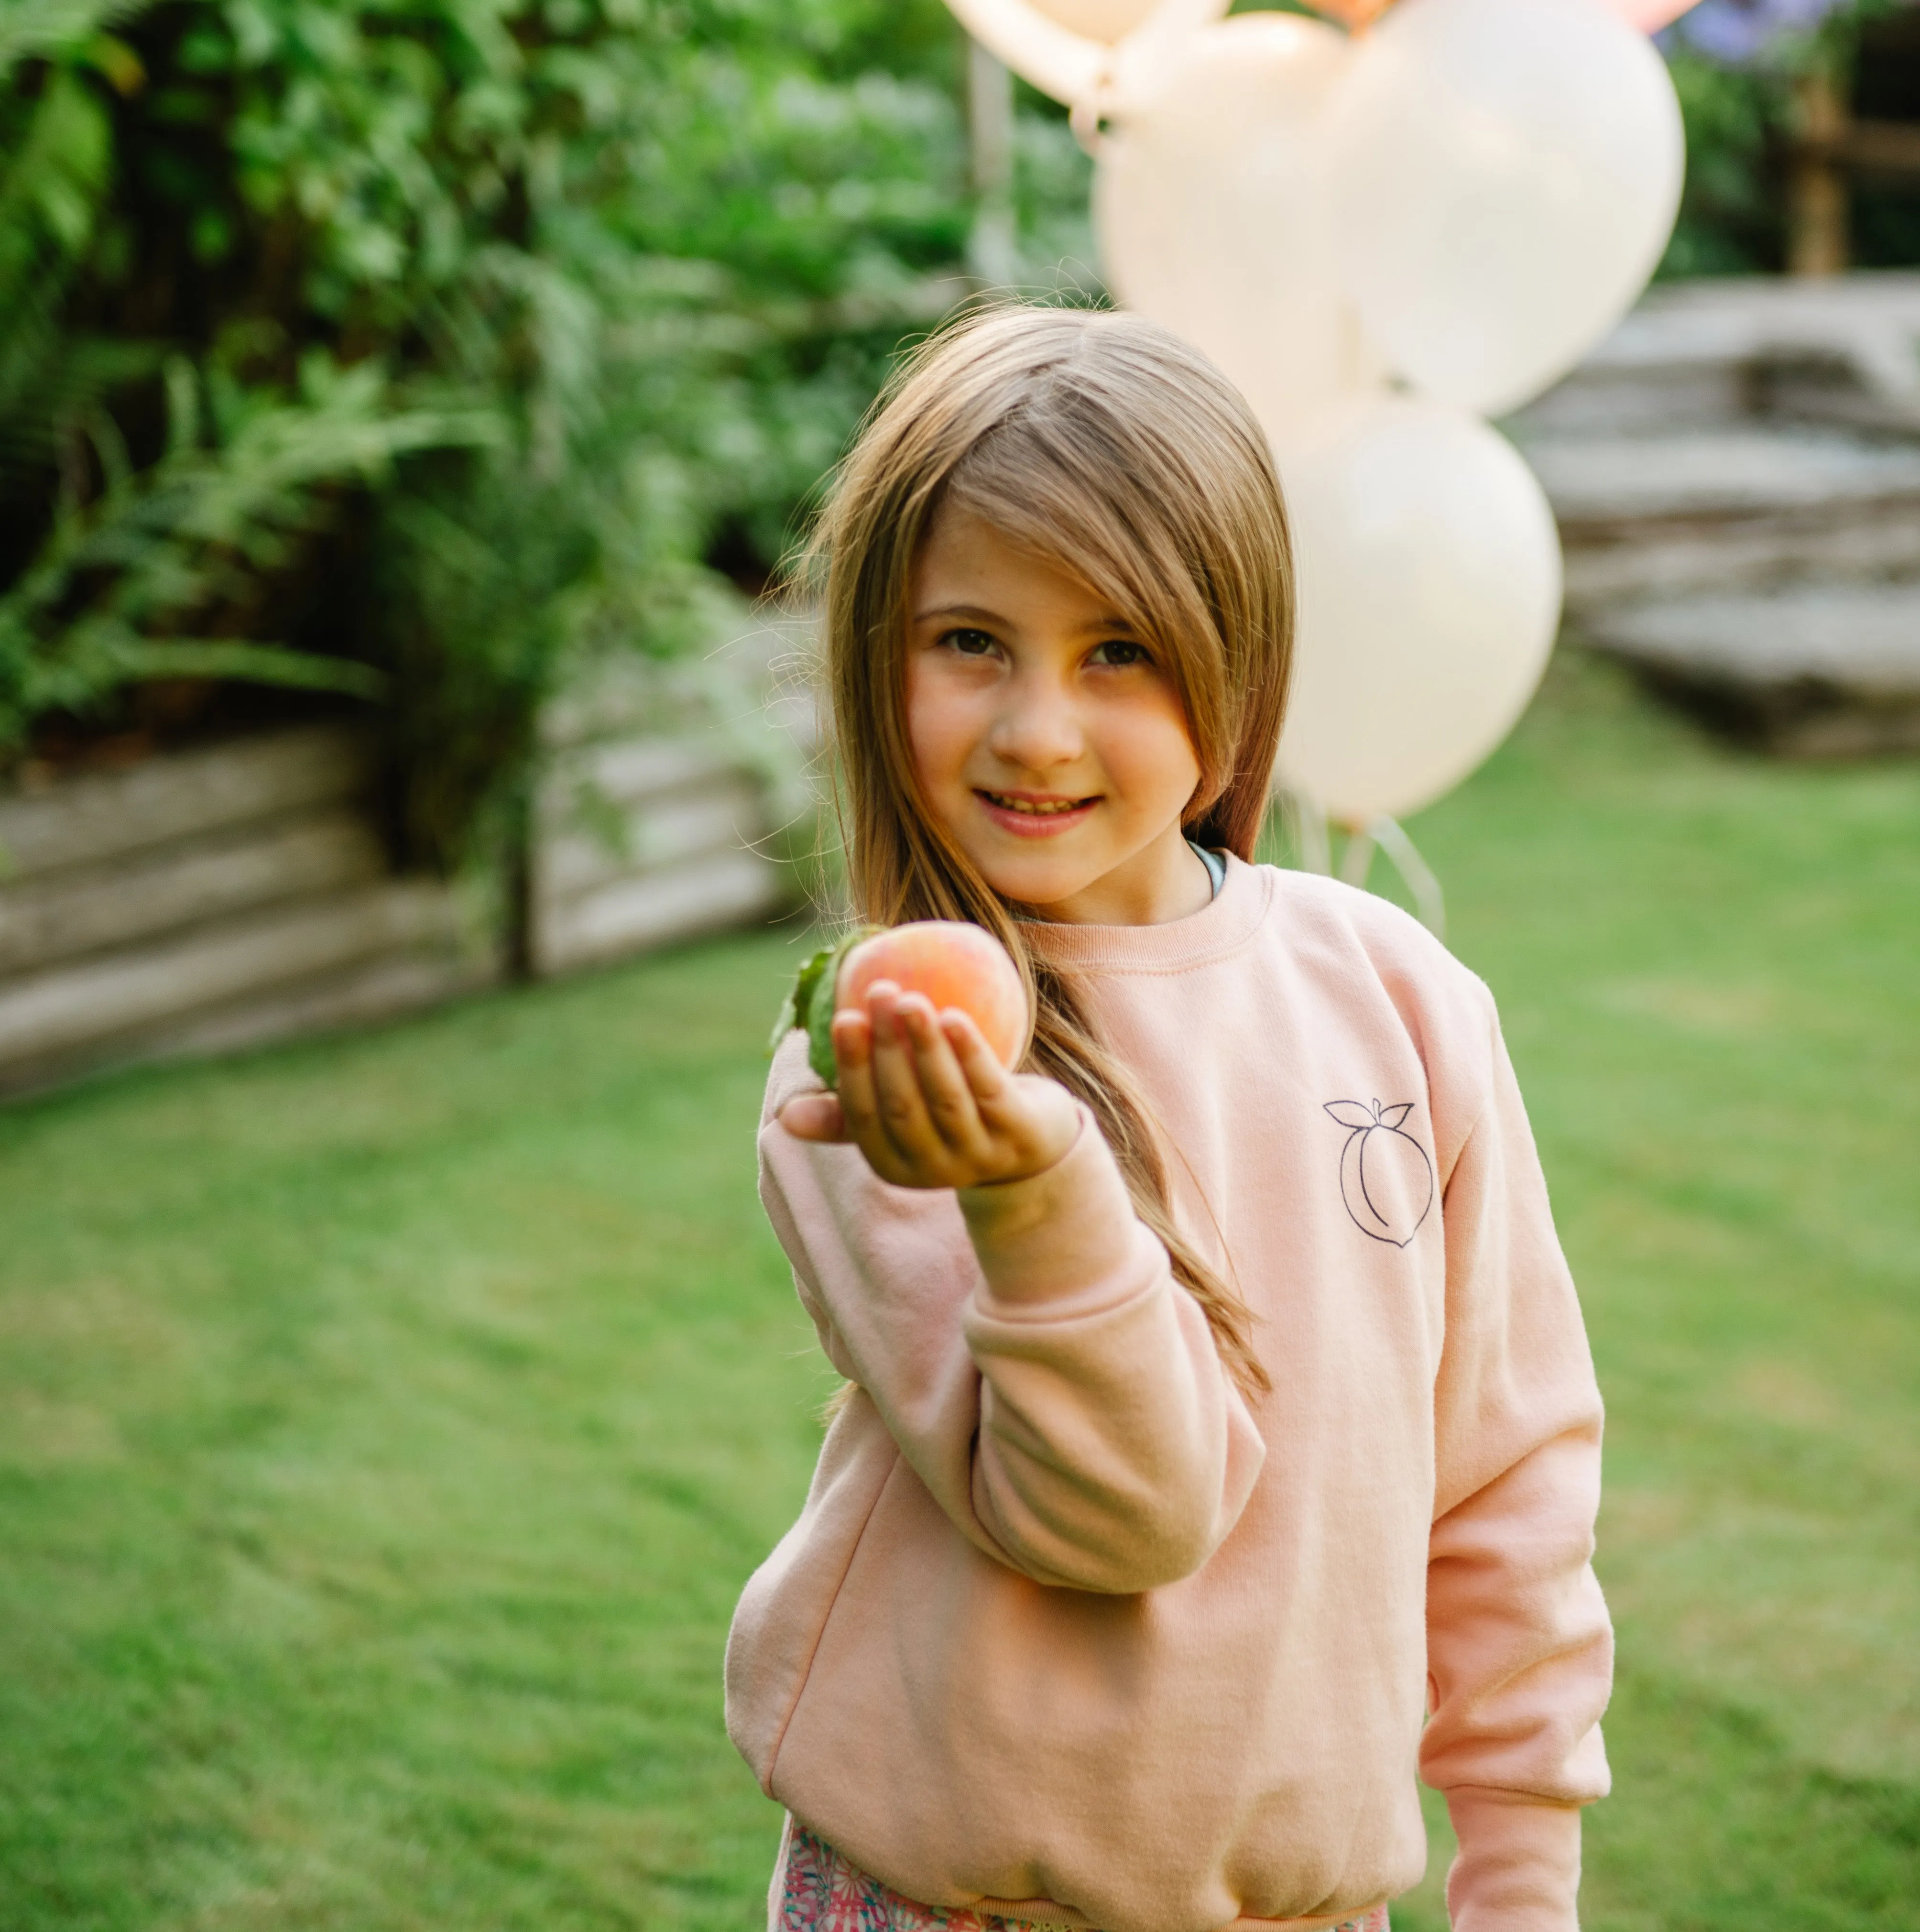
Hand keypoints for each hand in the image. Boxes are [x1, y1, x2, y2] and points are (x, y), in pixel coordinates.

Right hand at [778, 980, 1078, 1189]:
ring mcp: (980, 1157)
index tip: (844, 1018)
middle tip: (878, 991)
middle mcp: (934, 1169)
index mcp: (893, 1165)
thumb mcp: (901, 1120)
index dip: (853, 1068)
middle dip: (887, 1047)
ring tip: (911, 998)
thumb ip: (849, 1115)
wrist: (1035, 1146)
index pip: (864, 1116)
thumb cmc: (949, 1118)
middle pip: (902, 1105)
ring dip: (925, 1045)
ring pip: (946, 1098)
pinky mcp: (1019, 1136)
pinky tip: (953, 1017)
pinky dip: (969, 1052)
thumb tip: (784, 1117)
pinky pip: (990, 1089)